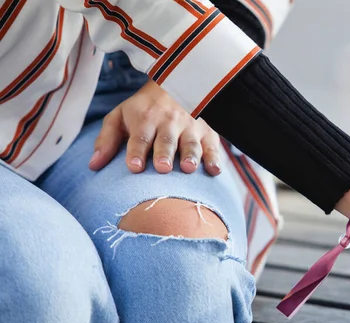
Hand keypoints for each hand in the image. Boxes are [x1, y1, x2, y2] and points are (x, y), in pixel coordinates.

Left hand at [89, 80, 220, 174]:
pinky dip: (215, 158)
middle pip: (166, 140)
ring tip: (188, 168)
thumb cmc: (143, 109)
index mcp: (145, 119)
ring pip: (191, 143)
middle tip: (162, 167)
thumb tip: (93, 165)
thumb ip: (107, 140)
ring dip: (190, 155)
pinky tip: (215, 170)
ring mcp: (190, 127)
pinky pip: (213, 146)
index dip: (136, 151)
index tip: (134, 166)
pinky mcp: (208, 133)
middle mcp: (169, 122)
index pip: (139, 137)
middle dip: (164, 153)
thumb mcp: (120, 117)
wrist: (175, 83)